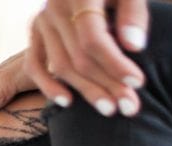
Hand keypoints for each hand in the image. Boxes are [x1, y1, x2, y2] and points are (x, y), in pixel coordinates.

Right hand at [25, 0, 149, 117]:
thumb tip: (133, 46)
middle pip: (80, 57)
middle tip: (130, 107)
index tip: (138, 82)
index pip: (93, 37)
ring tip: (110, 109)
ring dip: (87, 91)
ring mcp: (43, 20)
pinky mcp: (35, 32)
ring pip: (62, 67)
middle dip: (107, 85)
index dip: (115, 63)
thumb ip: (134, 12)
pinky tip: (68, 102)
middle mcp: (56, 6)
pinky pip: (34, 66)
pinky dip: (48, 86)